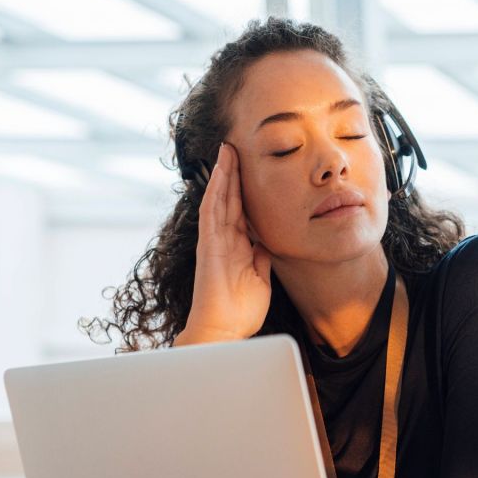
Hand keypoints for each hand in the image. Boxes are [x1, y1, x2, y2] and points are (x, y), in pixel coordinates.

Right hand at [176, 143, 271, 344]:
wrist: (224, 330)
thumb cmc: (240, 311)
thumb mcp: (261, 278)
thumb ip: (262, 258)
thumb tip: (268, 242)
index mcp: (237, 246)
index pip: (241, 211)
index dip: (245, 189)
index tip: (252, 167)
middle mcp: (224, 240)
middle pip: (229, 199)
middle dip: (233, 173)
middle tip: (236, 147)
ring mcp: (214, 241)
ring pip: (218, 200)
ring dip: (222, 175)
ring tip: (227, 150)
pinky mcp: (208, 246)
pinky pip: (211, 214)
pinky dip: (215, 193)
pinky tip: (219, 174)